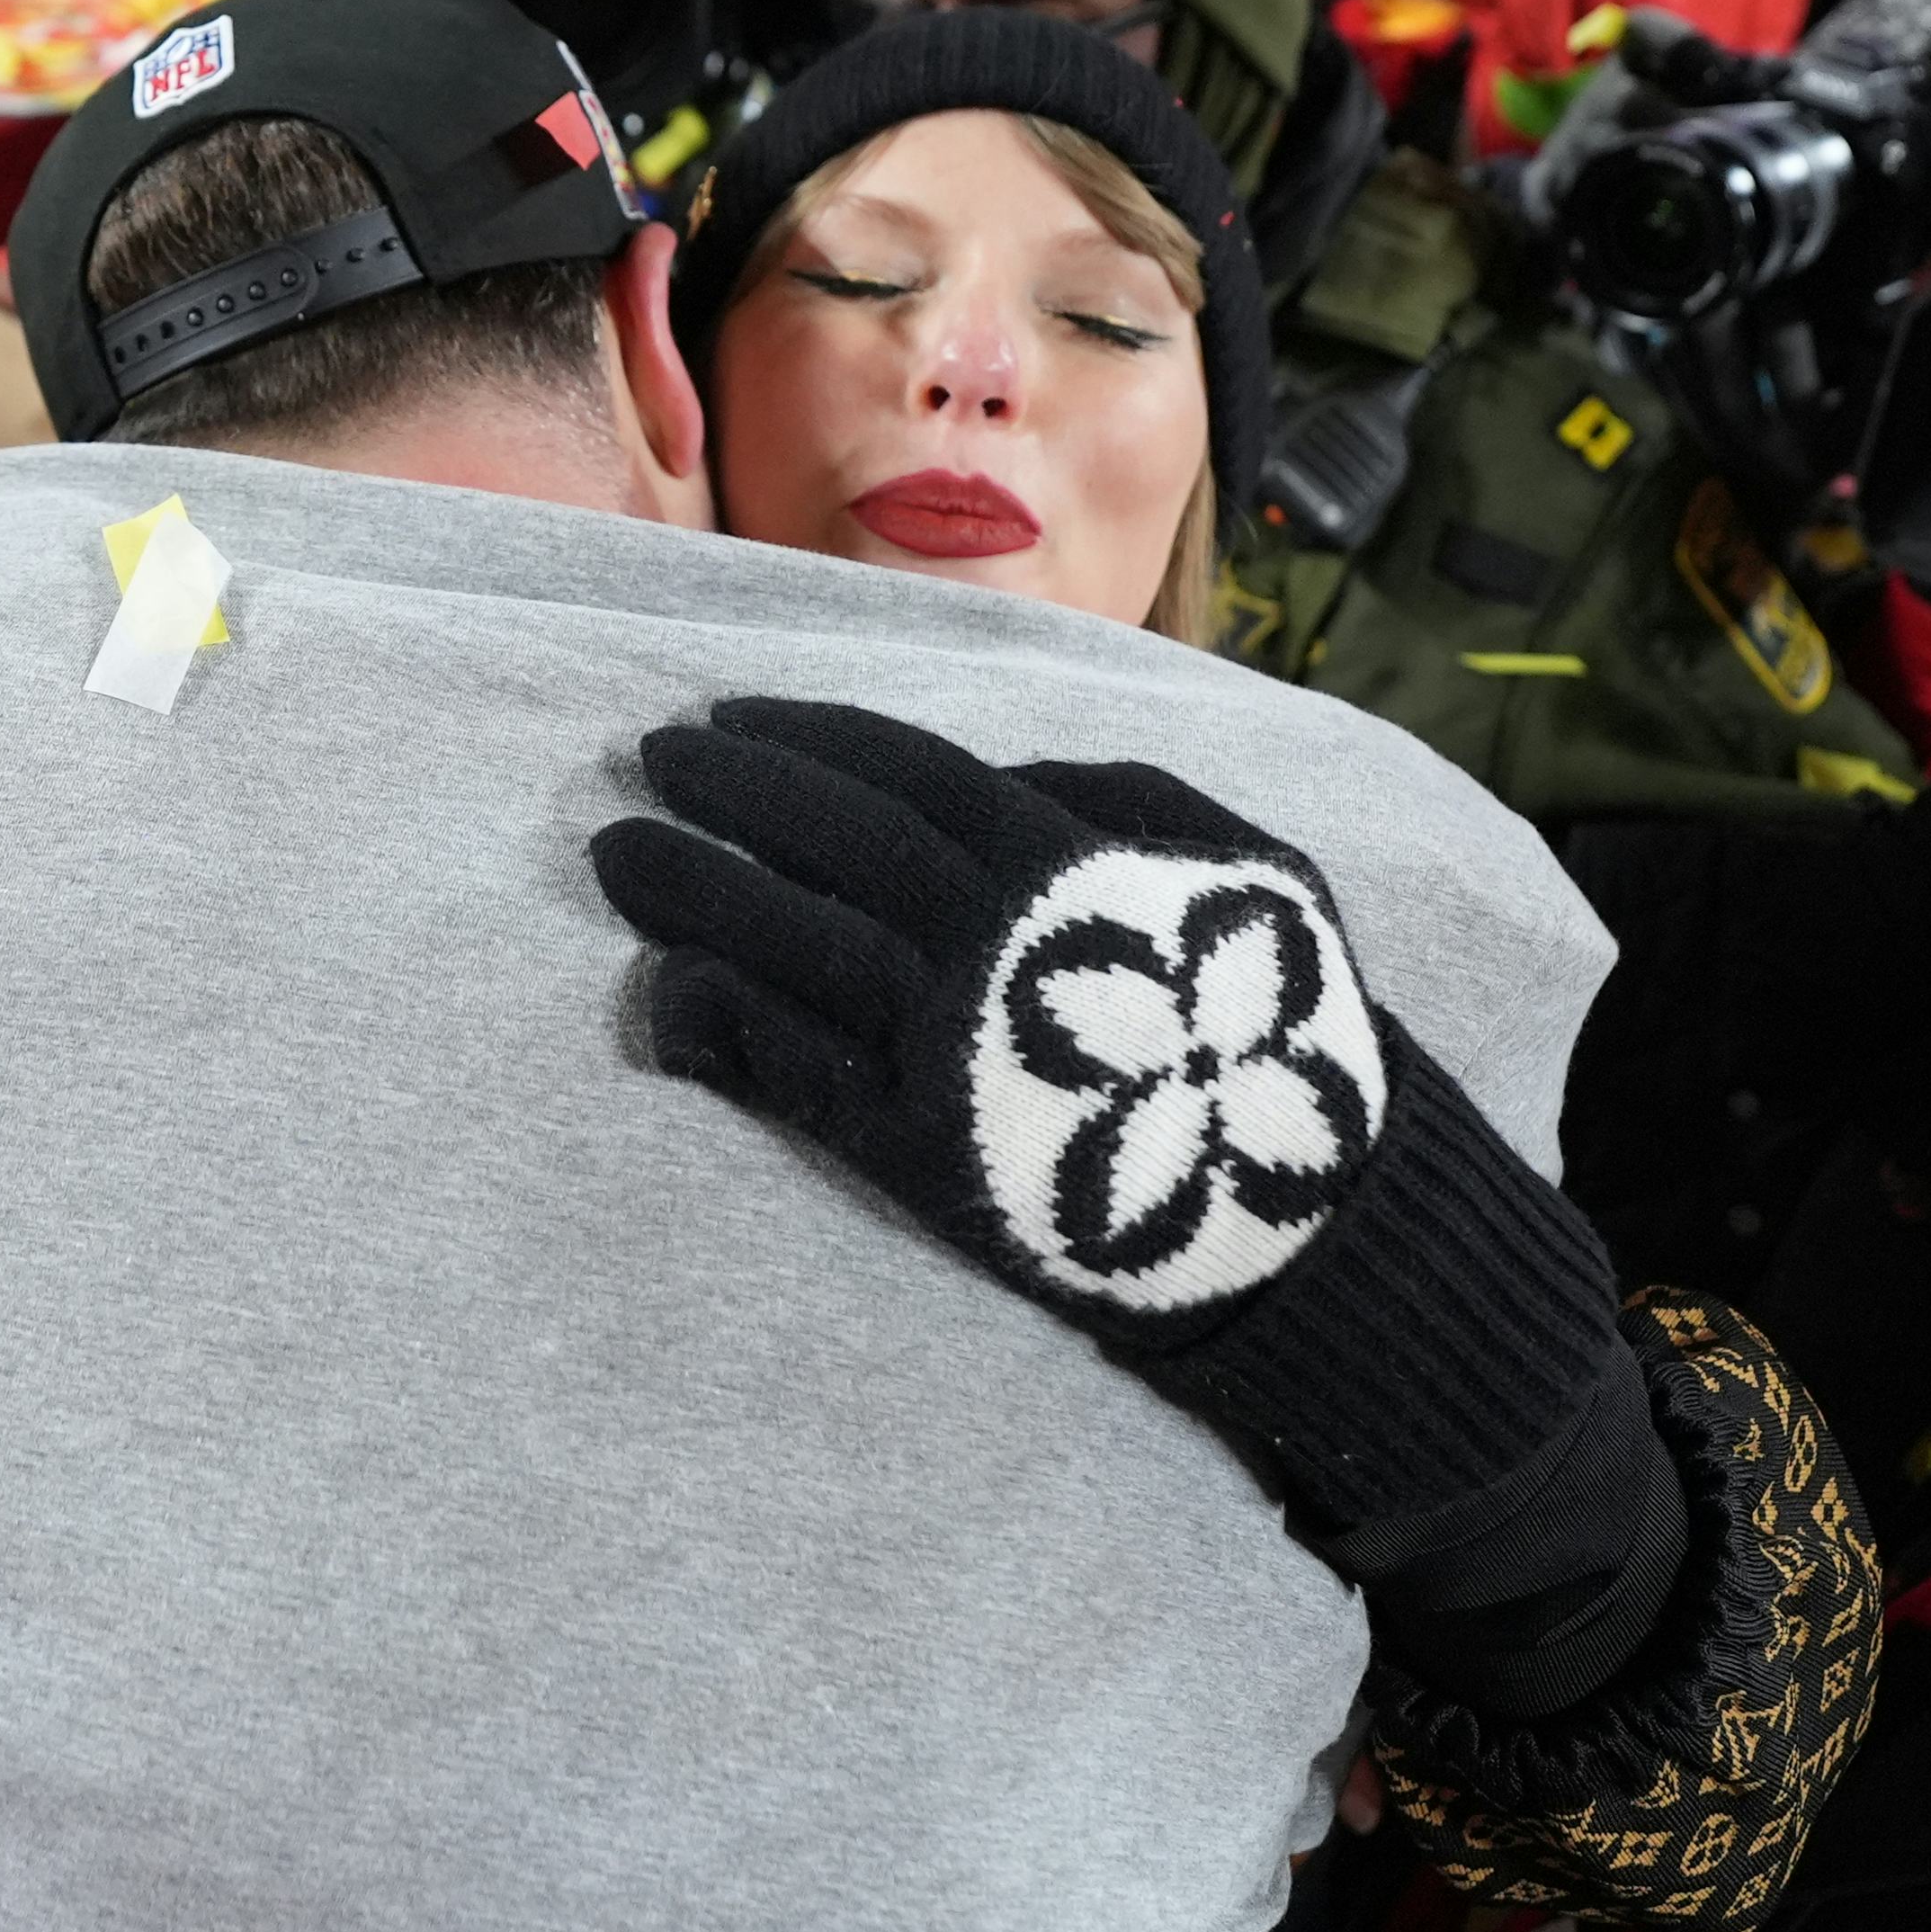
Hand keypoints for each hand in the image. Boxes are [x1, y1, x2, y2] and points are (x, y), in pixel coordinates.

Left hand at [590, 698, 1389, 1346]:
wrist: (1313, 1213)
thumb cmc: (1280, 1023)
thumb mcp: (1244, 866)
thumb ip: (1117, 797)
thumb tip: (1000, 773)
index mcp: (1064, 861)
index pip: (898, 772)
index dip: (801, 737)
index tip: (725, 717)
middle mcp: (988, 941)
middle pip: (827, 842)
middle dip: (728, 791)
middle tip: (649, 761)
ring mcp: (946, 1048)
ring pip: (787, 945)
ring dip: (690, 891)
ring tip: (617, 855)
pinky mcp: (919, 1155)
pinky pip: (793, 1075)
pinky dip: (721, 1026)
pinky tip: (665, 990)